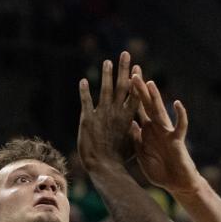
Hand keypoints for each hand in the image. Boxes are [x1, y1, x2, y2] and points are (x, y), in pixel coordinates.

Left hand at [78, 52, 138, 174]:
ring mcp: (103, 114)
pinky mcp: (88, 119)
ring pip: (105, 89)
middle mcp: (117, 112)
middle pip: (122, 86)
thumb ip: (134, 132)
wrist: (104, 167)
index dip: (135, 79)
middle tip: (125, 54)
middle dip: (124, 69)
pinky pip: (86, 101)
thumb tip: (138, 126)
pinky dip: (84, 91)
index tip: (137, 66)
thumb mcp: (131, 145)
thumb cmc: (118, 159)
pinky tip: (82, 80)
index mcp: (128, 117)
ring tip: (107, 61)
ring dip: (106, 75)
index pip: (134, 94)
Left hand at [129, 76, 199, 194]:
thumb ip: (136, 138)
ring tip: (150, 82)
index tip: (121, 80)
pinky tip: (177, 103)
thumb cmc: (159, 169)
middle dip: (140, 89)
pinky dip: (180, 115)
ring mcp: (167, 132)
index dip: (129, 96)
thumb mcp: (141, 152)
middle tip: (133, 71)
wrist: (176, 183)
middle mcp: (156, 127)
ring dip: (155, 96)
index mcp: (146, 130)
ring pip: (160, 111)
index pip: (136, 108)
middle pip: (146, 104)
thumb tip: (128, 123)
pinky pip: (180, 125)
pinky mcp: (177, 140)